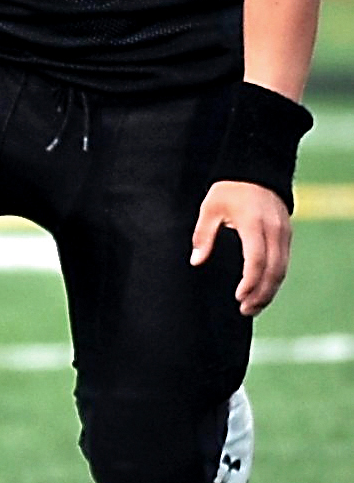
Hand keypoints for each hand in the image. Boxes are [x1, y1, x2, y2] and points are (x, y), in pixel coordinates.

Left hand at [191, 179, 292, 313]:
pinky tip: (262, 291)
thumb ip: (203, 235)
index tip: (238, 296)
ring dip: (269, 291)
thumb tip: (196, 261)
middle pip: (274, 270)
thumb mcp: (210, 208)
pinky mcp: (287, 236)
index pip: (256, 259)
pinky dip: (274, 280)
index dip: (250, 281)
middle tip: (245, 310)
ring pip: (282, 269)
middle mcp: (274, 231)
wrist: (256, 172)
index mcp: (254, 224)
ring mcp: (284, 234)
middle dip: (261, 293)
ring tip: (253, 307)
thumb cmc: (229, 190)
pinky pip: (284, 263)